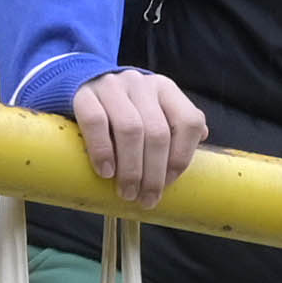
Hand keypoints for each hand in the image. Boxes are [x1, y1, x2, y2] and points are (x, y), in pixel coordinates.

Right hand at [71, 65, 207, 201]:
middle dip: (155, 173)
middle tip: (147, 199)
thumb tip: (203, 136)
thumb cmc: (121, 109)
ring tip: (127, 192)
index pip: (188, 121)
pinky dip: (103, 151)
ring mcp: (113, 86)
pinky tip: (106, 172)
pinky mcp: (84, 94)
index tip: (170, 183)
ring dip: (131, 169)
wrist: (78, 84)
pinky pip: (96, 122)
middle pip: (157, 132)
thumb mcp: (152, 110)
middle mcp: (142, 83)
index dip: (182, 157)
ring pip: (130, 129)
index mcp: (165, 89)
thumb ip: (175, 123)